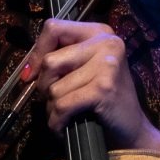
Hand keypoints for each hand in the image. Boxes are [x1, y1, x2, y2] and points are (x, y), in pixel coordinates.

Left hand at [23, 18, 156, 148]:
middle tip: (56, 100)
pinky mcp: (103, 88)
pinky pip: (62, 105)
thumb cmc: (104, 101)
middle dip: (45, 86)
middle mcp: (106, 42)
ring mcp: (107, 65)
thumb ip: (60, 58)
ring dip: (53, 107)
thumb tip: (27, 71)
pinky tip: (64, 126)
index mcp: (99, 32)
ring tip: (66, 114)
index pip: (53, 28)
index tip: (31, 74)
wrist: (131, 130)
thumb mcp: (84, 69)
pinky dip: (57, 121)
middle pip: (50, 61)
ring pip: (54, 87)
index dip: (36, 53)